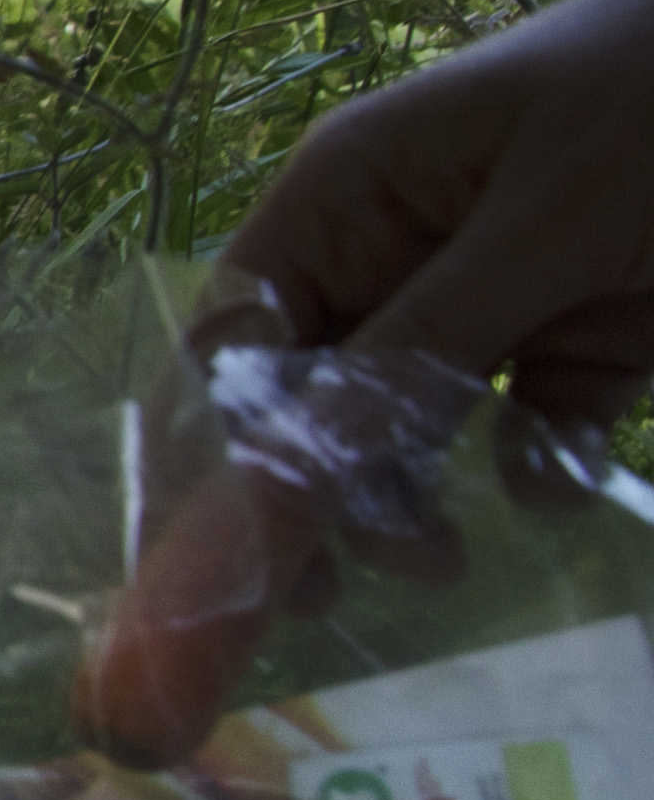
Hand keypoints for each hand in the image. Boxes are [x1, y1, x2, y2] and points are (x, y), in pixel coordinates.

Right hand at [80, 0, 653, 756]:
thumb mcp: (540, 229)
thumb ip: (409, 364)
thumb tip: (269, 493)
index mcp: (344, 199)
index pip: (231, 350)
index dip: (213, 459)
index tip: (228, 573)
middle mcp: (396, 257)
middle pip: (303, 408)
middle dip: (306, 502)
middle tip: (323, 600)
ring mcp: (492, 304)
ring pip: (404, 439)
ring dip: (409, 507)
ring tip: (445, 560)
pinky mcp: (585, 344)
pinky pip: (525, 439)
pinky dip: (538, 474)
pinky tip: (568, 475)